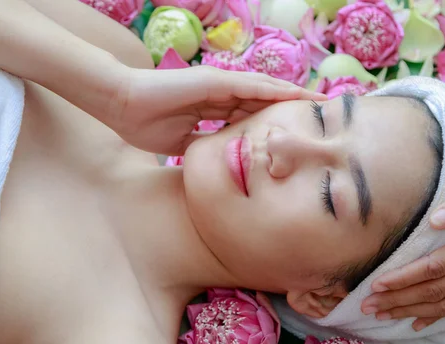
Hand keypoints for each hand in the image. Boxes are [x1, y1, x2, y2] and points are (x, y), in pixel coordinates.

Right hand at [107, 65, 325, 154]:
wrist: (121, 104)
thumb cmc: (145, 123)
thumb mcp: (184, 143)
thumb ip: (205, 145)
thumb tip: (220, 161)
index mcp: (216, 108)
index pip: (255, 115)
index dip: (278, 124)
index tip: (299, 136)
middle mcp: (224, 94)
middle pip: (267, 101)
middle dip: (295, 109)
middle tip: (323, 117)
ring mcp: (220, 85)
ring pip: (266, 91)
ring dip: (295, 97)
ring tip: (321, 103)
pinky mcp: (215, 80)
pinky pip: (251, 86)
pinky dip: (275, 91)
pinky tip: (297, 96)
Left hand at [361, 166, 444, 330]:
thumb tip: (434, 220)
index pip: (436, 267)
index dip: (405, 278)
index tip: (377, 284)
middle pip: (438, 292)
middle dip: (400, 300)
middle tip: (368, 307)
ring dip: (414, 311)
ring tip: (384, 315)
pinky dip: (440, 316)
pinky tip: (418, 322)